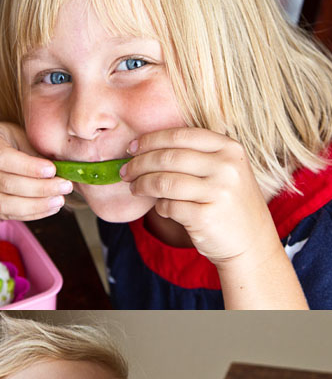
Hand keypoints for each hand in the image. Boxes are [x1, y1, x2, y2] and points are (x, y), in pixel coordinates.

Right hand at [0, 121, 72, 220]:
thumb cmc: (9, 140)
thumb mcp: (21, 135)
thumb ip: (37, 153)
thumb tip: (67, 170)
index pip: (1, 158)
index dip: (28, 167)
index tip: (52, 170)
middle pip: (4, 184)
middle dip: (38, 188)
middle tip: (65, 187)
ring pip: (3, 204)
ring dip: (35, 205)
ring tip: (59, 200)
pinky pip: (7, 214)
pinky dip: (31, 214)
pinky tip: (50, 208)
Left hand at [121, 127, 281, 267]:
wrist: (252, 243)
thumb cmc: (229, 204)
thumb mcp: (225, 171)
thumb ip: (196, 155)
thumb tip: (144, 147)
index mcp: (230, 149)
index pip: (181, 135)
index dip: (151, 140)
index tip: (133, 148)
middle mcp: (226, 167)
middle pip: (168, 157)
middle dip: (139, 164)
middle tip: (126, 171)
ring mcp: (218, 193)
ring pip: (164, 182)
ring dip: (142, 185)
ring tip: (135, 188)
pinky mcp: (205, 217)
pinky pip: (168, 206)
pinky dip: (159, 207)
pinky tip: (162, 208)